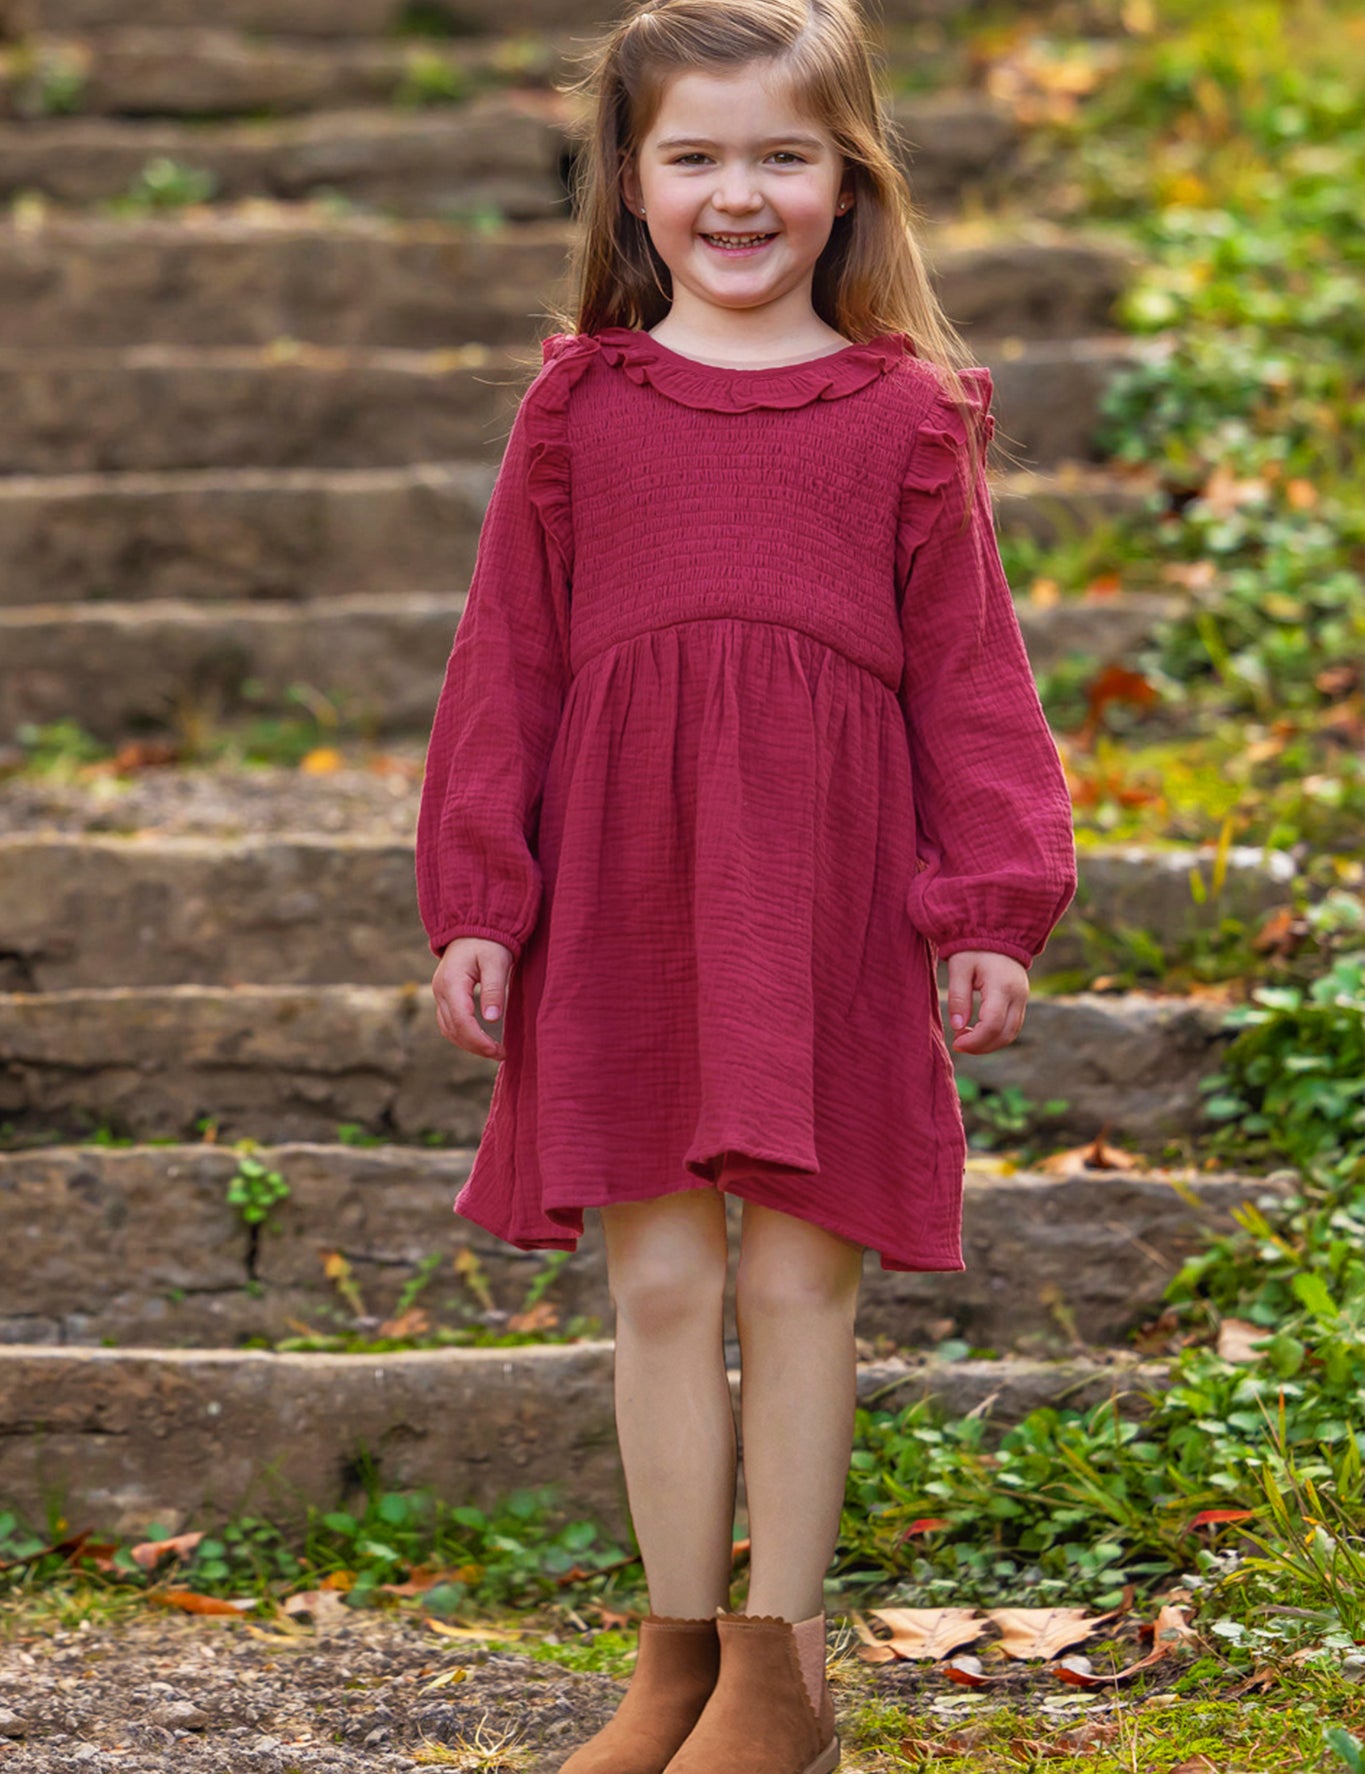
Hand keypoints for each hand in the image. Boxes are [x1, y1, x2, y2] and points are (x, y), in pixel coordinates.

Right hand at [432, 936, 513, 1059]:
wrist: (474, 926)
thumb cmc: (489, 941)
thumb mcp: (496, 962)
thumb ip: (493, 990)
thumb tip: (492, 1019)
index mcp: (451, 982)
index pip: (461, 1021)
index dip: (479, 1041)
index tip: (499, 1050)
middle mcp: (440, 990)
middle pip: (452, 1029)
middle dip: (475, 1046)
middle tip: (501, 1054)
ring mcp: (439, 993)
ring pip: (448, 1029)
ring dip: (468, 1043)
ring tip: (493, 1050)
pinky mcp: (444, 995)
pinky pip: (448, 1022)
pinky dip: (462, 1035)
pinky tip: (481, 1039)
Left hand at [944, 950, 1027, 1054]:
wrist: (996, 930)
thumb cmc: (973, 947)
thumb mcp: (959, 968)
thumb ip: (958, 997)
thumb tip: (957, 1027)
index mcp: (1002, 986)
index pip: (992, 1024)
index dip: (975, 1040)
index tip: (956, 1042)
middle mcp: (1018, 995)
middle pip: (1005, 1034)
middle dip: (981, 1046)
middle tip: (958, 1043)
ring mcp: (1023, 998)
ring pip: (1011, 1033)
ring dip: (989, 1043)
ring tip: (966, 1038)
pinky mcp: (1021, 999)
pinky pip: (1013, 1025)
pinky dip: (996, 1034)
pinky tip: (977, 1030)